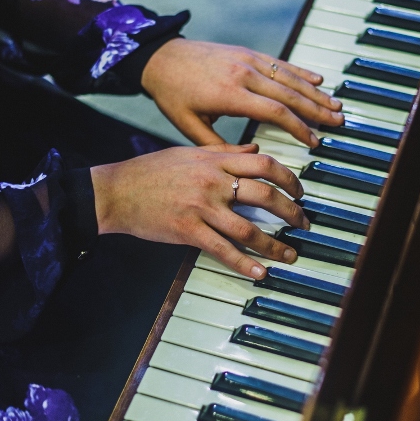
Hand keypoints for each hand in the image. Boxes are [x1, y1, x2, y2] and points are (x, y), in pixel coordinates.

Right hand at [90, 143, 307, 277]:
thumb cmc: (150, 172)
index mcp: (215, 161)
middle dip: (291, 211)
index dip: (289, 178)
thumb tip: (256, 148)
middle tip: (304, 223)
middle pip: (265, 194)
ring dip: (275, 244)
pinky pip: (222, 250)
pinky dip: (245, 263)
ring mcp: (201, 207)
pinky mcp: (187, 231)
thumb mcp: (190, 153)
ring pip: (248, 228)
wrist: (115, 191)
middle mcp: (212, 182)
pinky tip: (261, 272)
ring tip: (290, 254)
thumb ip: (225, 151)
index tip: (299, 191)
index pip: (264, 164)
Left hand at [142, 39, 343, 146]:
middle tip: (338, 122)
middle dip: (317, 110)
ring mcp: (247, 60)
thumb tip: (253, 157)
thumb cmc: (172, 95)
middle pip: (289, 94)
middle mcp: (243, 73)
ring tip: (336, 105)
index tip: (314, 142)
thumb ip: (219, 146)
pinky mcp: (247, 53)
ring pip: (289, 77)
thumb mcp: (189, 127)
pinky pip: (280, 62)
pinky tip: (317, 80)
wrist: (159, 58)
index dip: (298, 128)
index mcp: (230, 94)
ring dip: (315, 92)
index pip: (274, 112)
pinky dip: (301, 72)